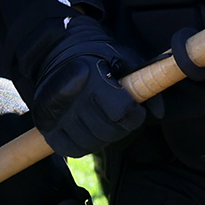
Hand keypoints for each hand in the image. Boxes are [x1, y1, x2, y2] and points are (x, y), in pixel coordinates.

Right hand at [32, 38, 149, 159]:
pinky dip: (84, 146)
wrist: (60, 54)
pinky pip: (71, 149)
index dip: (134, 116)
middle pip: (107, 131)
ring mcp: (56, 113)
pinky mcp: (46, 125)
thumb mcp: (126, 59)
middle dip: (121, 129)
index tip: (135, 111)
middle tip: (121, 118)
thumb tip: (158, 113)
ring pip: (91, 143)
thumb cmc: (99, 58)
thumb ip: (145, 84)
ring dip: (103, 138)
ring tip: (104, 123)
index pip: (121, 112)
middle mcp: (71, 96)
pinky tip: (88, 132)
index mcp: (92, 77)